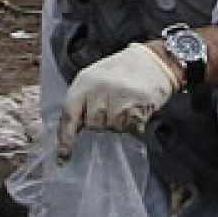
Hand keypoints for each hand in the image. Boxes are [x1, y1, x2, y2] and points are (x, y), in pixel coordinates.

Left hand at [56, 41, 181, 159]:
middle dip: (102, 122)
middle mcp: (100, 88)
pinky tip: (137, 108)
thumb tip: (71, 129)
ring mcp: (120, 95)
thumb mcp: (94, 79)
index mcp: (84, 81)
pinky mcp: (140, 103)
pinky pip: (131, 127)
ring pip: (113, 127)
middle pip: (93, 125)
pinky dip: (134, 124)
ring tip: (126, 104)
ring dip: (119, 122)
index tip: (63, 157)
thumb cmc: (120, 71)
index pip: (69, 114)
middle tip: (113, 105)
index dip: (65, 138)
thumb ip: (82, 101)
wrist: (154, 59)